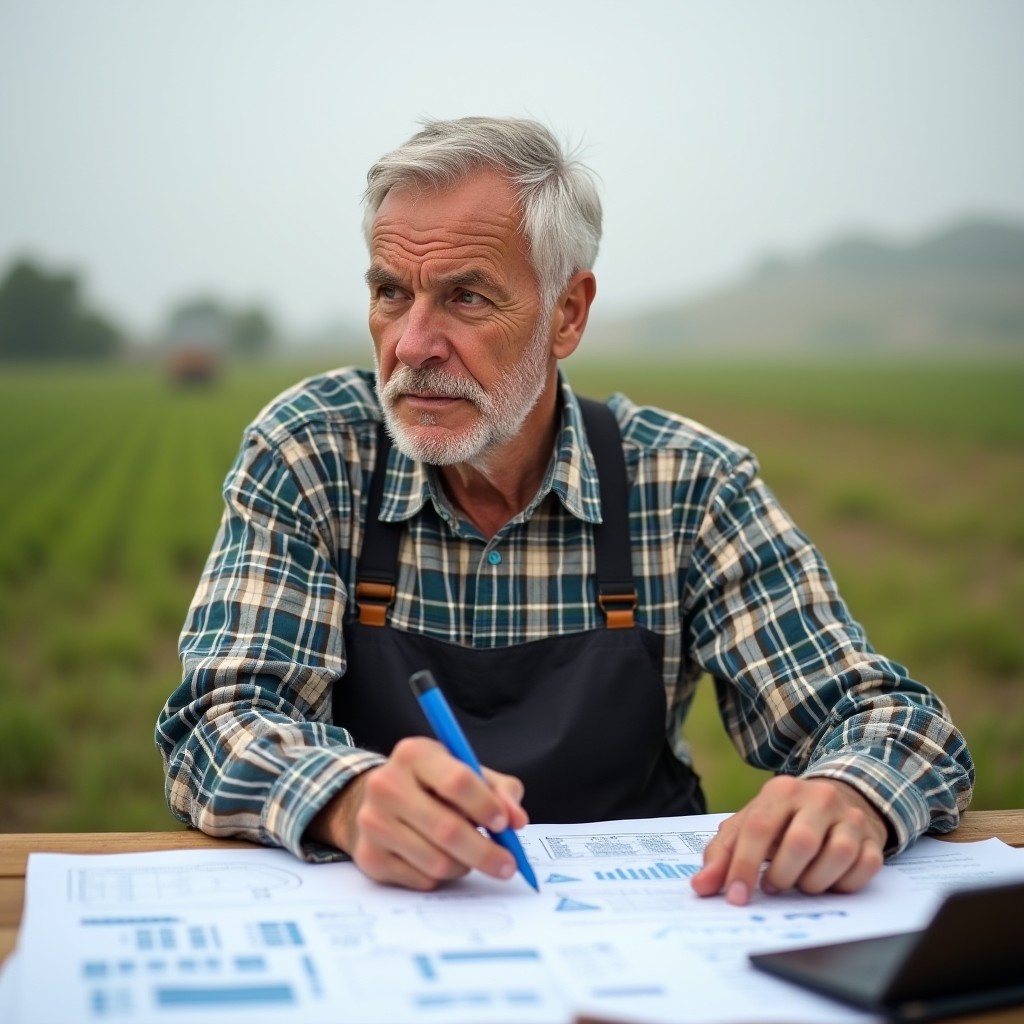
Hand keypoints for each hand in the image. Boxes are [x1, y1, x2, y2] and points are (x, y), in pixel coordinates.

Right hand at [306, 736, 528, 889]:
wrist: (378, 800)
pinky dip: (443, 877)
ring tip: (472, 856)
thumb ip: (499, 790)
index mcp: (414, 754)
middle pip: (447, 829)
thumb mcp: (466, 772)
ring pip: (436, 861)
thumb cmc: (433, 785)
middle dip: (486, 851)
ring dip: (465, 865)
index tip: (505, 824)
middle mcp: (386, 784)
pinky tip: (444, 860)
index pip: (457, 781)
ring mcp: (373, 822)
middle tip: (508, 864)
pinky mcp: (369, 857)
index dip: (486, 806)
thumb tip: (517, 820)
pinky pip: (421, 879)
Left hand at [690, 776, 887, 904]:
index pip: (759, 828)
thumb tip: (701, 887)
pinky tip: (828, 881)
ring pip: (836, 855)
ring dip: (813, 882)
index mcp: (781, 791)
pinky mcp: (872, 839)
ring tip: (799, 882)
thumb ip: (722, 855)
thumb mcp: (749, 826)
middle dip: (782, 875)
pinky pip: (863, 868)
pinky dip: (842, 884)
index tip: (736, 897)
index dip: (744, 866)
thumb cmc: (783, 820)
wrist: (836, 800)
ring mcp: (849, 817)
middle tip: (773, 885)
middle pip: (800, 843)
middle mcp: (818, 797)